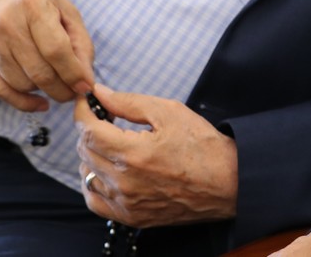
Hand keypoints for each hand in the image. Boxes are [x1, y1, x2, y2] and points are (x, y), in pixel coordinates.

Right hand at [0, 0, 94, 110]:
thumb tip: (86, 74)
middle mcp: (7, 24)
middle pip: (38, 71)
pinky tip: (39, 103)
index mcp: (33, 5)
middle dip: (62, 89)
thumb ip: (79, 38)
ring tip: (59, 88)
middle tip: (75, 92)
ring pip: (20, 83)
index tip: (86, 86)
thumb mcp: (63, 4)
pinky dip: (21, 102)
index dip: (74, 73)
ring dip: (44, 93)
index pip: (56, 50)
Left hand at [75, 83, 238, 226]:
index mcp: (133, 153)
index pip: (89, 131)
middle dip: (89, 130)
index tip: (87, 102)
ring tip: (110, 143)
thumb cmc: (203, 146)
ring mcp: (125, 202)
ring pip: (87, 175)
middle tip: (104, 118)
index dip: (83, 112)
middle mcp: (124, 181)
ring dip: (91, 155)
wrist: (227, 182)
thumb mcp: (170, 113)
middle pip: (85, 152)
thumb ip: (130, 102)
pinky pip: (95, 201)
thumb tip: (101, 94)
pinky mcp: (130, 216)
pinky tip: (106, 171)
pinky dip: (94, 183)